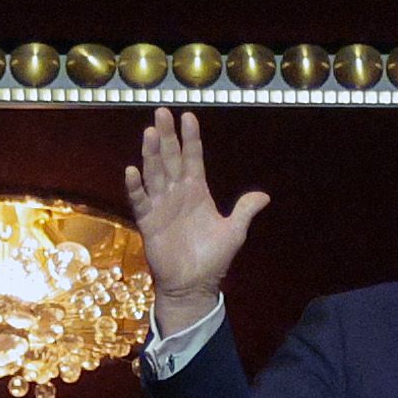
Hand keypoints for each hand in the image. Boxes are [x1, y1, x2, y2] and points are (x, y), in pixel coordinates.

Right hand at [128, 104, 266, 324]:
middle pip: (170, 159)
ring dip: (152, 154)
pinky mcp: (148, 222)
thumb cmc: (212, 258)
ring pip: (155, 174)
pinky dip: (135, 187)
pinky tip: (132, 170)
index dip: (191, 138)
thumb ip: (244, 211)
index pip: (193, 158)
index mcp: (197, 192)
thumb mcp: (234, 232)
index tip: (188, 116)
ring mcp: (161, 206)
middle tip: (161, 112)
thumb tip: (265, 196)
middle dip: (167, 136)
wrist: (193, 286)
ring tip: (150, 133)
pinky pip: (140, 201)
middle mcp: (177, 193)